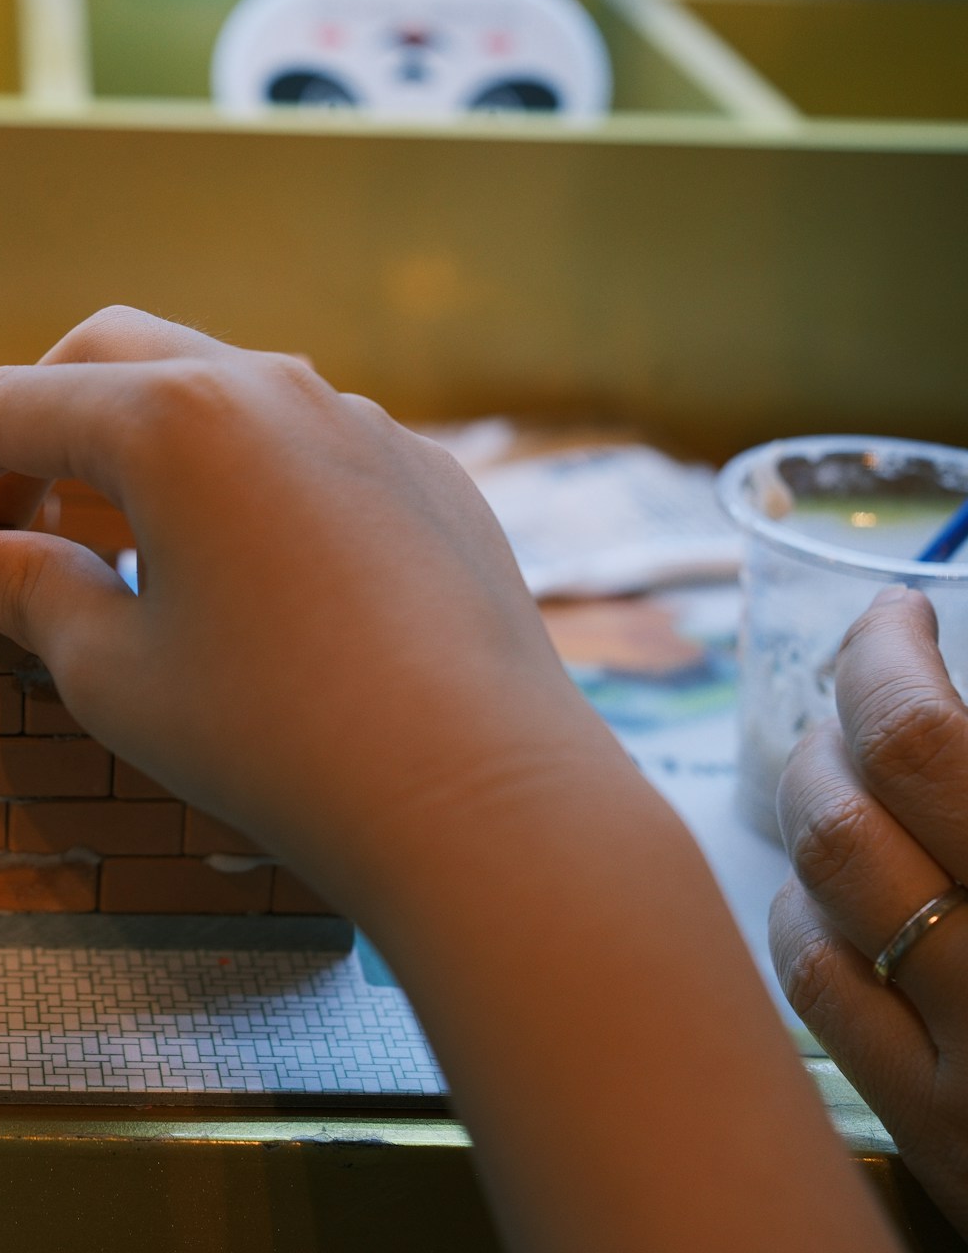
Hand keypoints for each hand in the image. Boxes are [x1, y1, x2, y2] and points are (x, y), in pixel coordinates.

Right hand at [0, 306, 614, 918]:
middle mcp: (270, 387)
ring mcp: (361, 423)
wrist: (477, 793)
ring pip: (213, 392)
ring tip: (104, 546)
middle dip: (29, 426)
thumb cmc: (272, 737)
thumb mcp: (115, 672)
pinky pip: (300, 445)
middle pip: (107, 360)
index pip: (9, 408)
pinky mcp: (424, 476)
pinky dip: (230, 481)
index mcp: (172, 419)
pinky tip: (232, 574)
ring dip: (134, 449)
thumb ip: (24, 591)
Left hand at [771, 585, 967, 1230]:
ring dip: (811, 806)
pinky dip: (808, 916)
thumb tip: (956, 720)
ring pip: (817, 894)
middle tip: (861, 683)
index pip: (922, 742)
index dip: (884, 658)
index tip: (893, 616)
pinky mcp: (944, 1143)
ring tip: (837, 763)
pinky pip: (823, 996)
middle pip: (846, 810)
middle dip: (834, 723)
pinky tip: (831, 889)